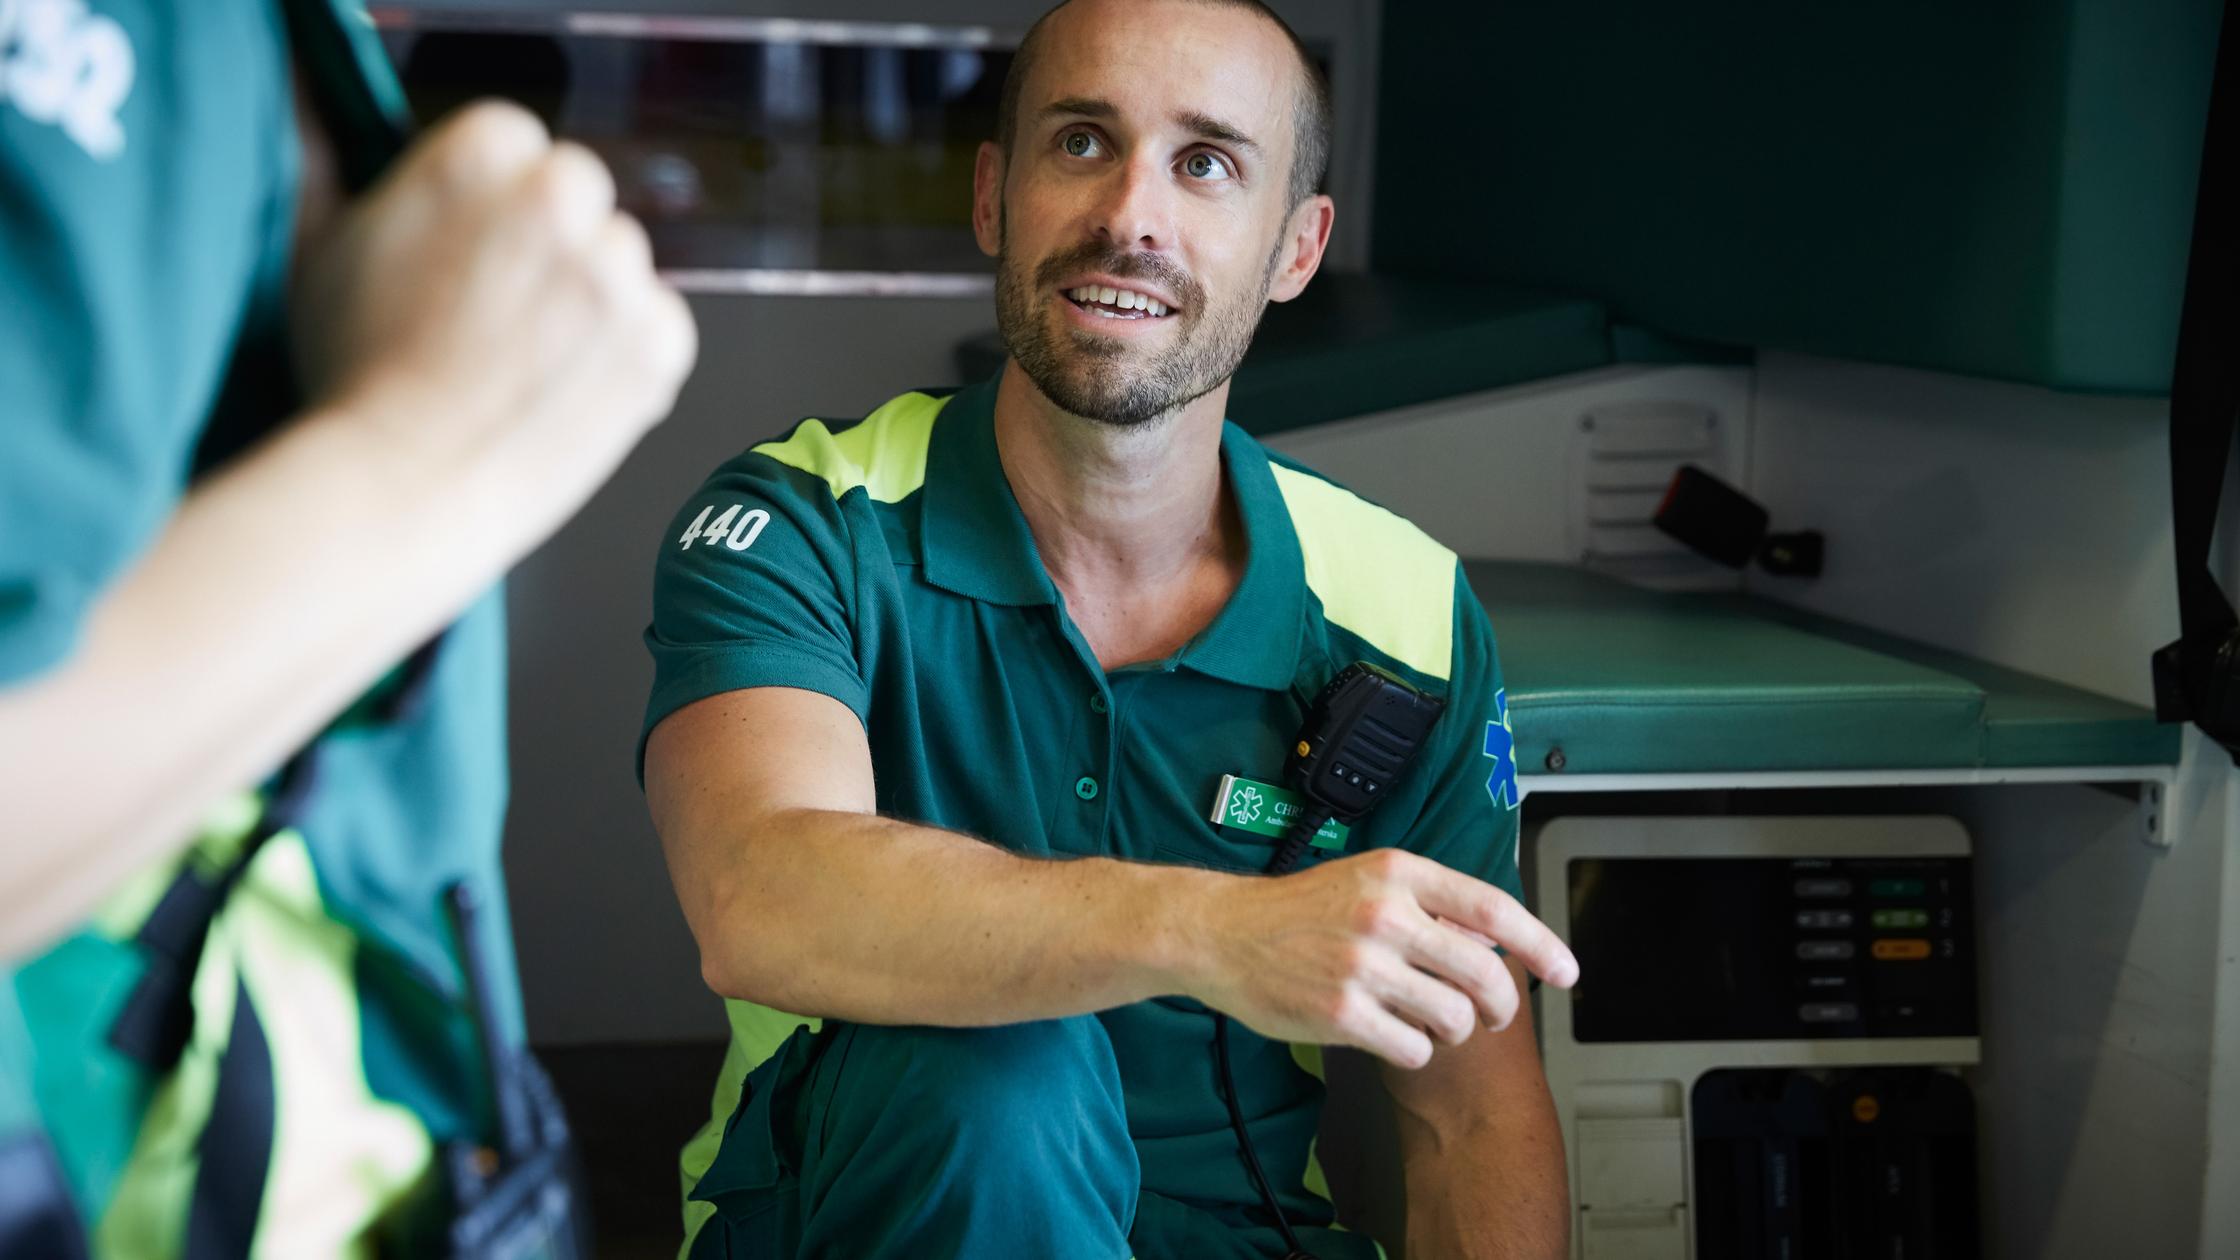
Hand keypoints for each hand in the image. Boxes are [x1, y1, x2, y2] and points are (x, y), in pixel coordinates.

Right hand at [289, 100, 696, 512]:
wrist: (401, 487)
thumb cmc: (351, 374)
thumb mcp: (317, 243)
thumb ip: (332, 159)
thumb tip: (318, 104)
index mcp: (482, 148)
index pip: (516, 142)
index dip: (491, 205)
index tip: (468, 251)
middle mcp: (561, 196)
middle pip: (577, 198)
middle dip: (548, 245)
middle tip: (496, 313)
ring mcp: (618, 271)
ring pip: (620, 265)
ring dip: (591, 303)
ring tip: (525, 364)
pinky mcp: (659, 341)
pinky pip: (662, 328)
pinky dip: (630, 358)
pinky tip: (566, 391)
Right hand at [1187, 848, 1578, 1068]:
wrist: (1222, 933)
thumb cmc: (1296, 911)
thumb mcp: (1365, 880)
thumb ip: (1427, 904)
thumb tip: (1491, 942)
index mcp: (1398, 873)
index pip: (1492, 909)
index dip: (1541, 943)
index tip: (1567, 971)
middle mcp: (1386, 914)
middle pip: (1483, 973)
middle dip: (1502, 1005)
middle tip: (1495, 1016)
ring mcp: (1363, 964)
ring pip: (1454, 1016)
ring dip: (1455, 1031)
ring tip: (1434, 1026)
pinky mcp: (1342, 1012)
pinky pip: (1413, 1047)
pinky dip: (1415, 1051)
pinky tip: (1395, 1038)